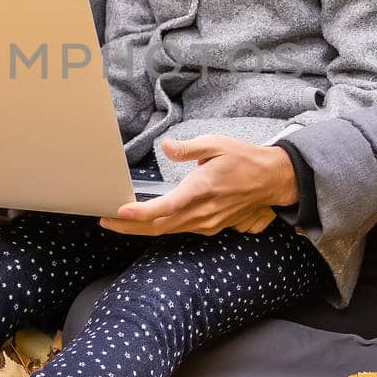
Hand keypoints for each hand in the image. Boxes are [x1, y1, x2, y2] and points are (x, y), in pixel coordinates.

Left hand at [100, 135, 297, 235]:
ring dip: (141, 228)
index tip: (119, 212)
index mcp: (202, 190)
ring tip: (117, 222)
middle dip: (129, 226)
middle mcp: (203, 212)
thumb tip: (166, 147)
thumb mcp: (216, 144)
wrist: (272, 181)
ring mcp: (207, 223)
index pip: (166, 207)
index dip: (140, 213)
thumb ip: (188, 148)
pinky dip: (159, 227)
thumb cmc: (243, 160)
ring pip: (167, 231)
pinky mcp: (210, 227)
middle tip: (104, 220)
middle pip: (159, 226)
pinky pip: (179, 230)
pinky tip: (145, 222)